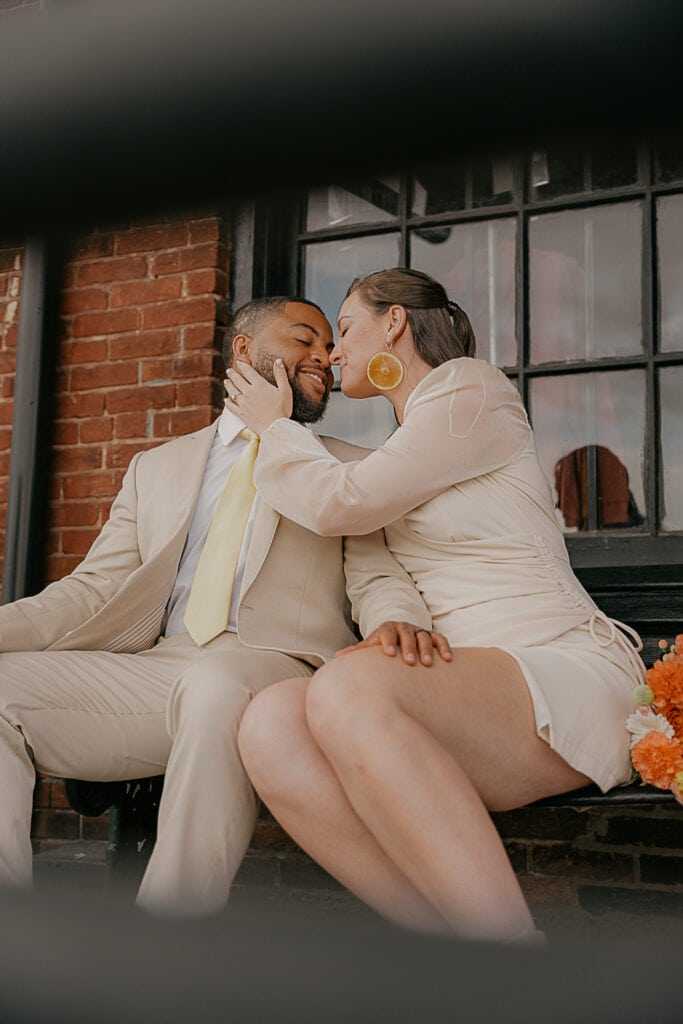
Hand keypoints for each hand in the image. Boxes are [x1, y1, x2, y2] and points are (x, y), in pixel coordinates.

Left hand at [224, 358, 292, 433]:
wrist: (274, 427)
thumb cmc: (282, 409)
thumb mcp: (285, 390)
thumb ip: (281, 375)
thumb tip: (278, 361)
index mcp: (259, 385)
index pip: (248, 372)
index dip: (243, 365)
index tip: (239, 362)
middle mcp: (249, 392)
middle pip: (238, 380)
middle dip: (233, 374)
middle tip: (229, 370)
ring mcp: (243, 403)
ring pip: (233, 391)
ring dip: (229, 385)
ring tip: (226, 381)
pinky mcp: (241, 413)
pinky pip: (231, 406)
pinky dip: (227, 402)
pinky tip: (226, 400)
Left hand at [336, 622, 452, 666]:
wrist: (398, 637)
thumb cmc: (382, 647)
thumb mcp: (370, 647)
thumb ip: (357, 652)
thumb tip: (338, 657)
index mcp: (386, 629)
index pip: (386, 631)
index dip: (388, 641)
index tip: (390, 654)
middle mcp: (404, 627)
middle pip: (407, 634)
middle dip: (409, 647)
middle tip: (410, 661)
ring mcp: (419, 631)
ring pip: (424, 636)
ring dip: (427, 649)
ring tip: (427, 664)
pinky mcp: (432, 636)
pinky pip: (440, 639)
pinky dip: (444, 647)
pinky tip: (448, 659)